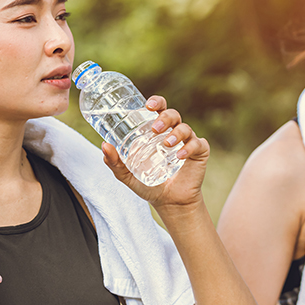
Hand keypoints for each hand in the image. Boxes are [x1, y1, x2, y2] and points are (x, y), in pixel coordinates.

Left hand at [101, 95, 209, 210]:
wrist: (169, 203)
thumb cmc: (149, 184)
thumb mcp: (127, 174)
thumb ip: (115, 162)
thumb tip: (104, 145)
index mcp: (157, 132)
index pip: (159, 109)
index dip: (156, 102)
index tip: (148, 105)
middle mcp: (173, 133)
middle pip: (173, 114)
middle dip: (164, 118)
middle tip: (155, 129)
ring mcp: (188, 142)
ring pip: (185, 128)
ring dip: (176, 133)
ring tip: (166, 144)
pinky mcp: (200, 153)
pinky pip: (198, 144)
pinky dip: (189, 147)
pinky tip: (181, 155)